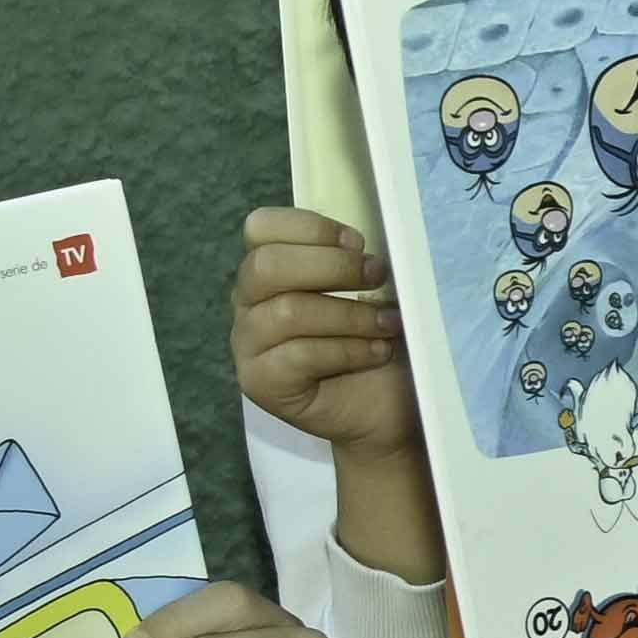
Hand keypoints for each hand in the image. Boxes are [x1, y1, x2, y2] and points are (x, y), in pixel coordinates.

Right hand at [231, 206, 435, 585]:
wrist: (388, 410)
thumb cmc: (381, 341)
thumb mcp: (375, 293)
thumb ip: (358, 262)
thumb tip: (367, 243)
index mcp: (271, 270)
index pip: (261, 227)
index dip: (311, 227)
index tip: (360, 244)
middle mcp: (248, 303)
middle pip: (266, 265)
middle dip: (332, 267)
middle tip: (378, 278)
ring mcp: (248, 346)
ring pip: (287, 312)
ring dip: (350, 316)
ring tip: (388, 327)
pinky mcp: (260, 383)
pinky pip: (298, 356)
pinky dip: (347, 351)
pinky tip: (376, 354)